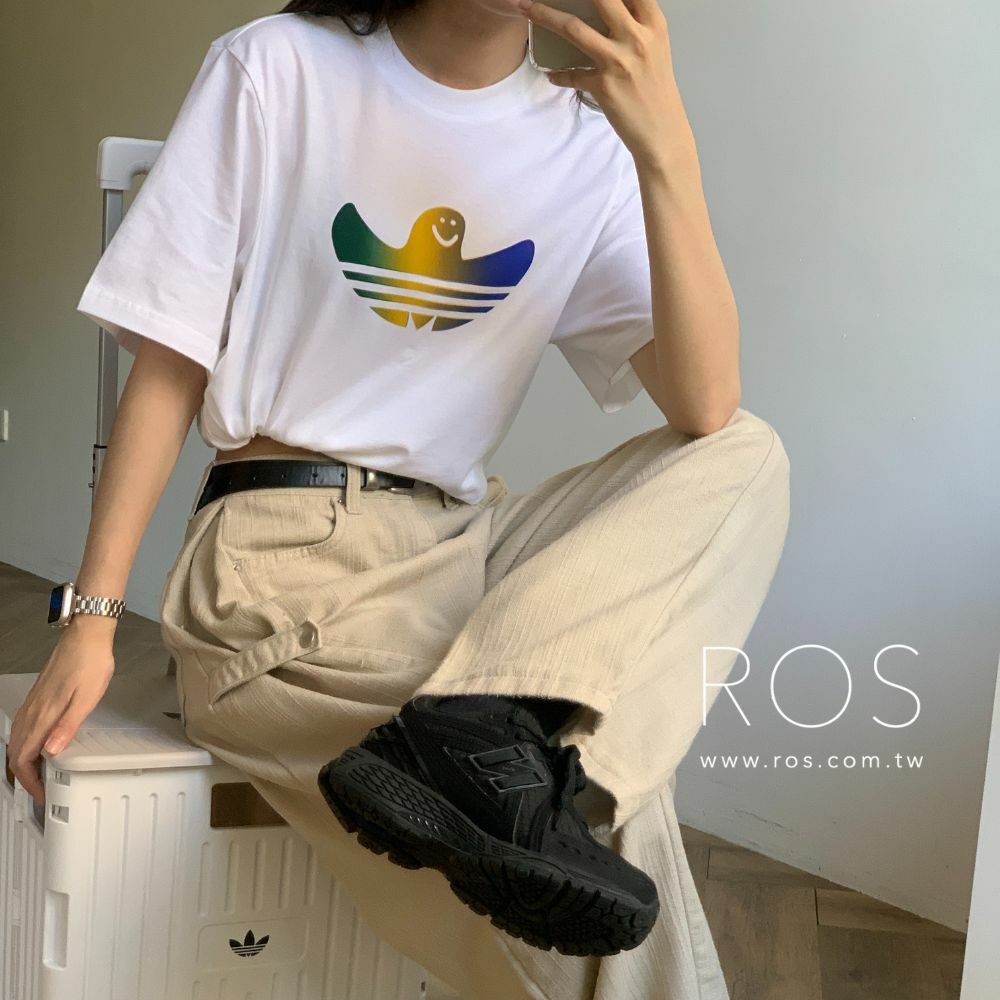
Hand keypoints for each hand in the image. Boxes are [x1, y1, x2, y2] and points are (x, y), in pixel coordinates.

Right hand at [7, 624, 114, 805]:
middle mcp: (31, 712)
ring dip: (24, 761)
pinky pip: (22, 728)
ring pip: (17, 741)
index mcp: (41, 716)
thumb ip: (68, 725)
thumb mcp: (87, 698)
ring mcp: (32, 704)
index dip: (30, 782)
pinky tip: (40, 746)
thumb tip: (51, 751)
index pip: (24, 759)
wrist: (86, 637)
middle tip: (43, 790)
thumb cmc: (91, 665)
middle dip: (25, 776)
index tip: (43, 795)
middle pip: (16, 753)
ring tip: (42, 774)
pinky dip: (26, 745)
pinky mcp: (37, 697)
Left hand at [518, 0, 685, 163]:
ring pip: (574, 28)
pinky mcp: (603, 86)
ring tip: (526, 7)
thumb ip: (635, 25)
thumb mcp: (655, 48)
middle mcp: (637, 38)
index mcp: (653, 24)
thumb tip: (610, 8)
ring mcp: (619, 61)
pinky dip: (559, 74)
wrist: (662, 131)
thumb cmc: (657, 90)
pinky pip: (571, 74)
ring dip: (544, 15)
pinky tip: (553, 74)